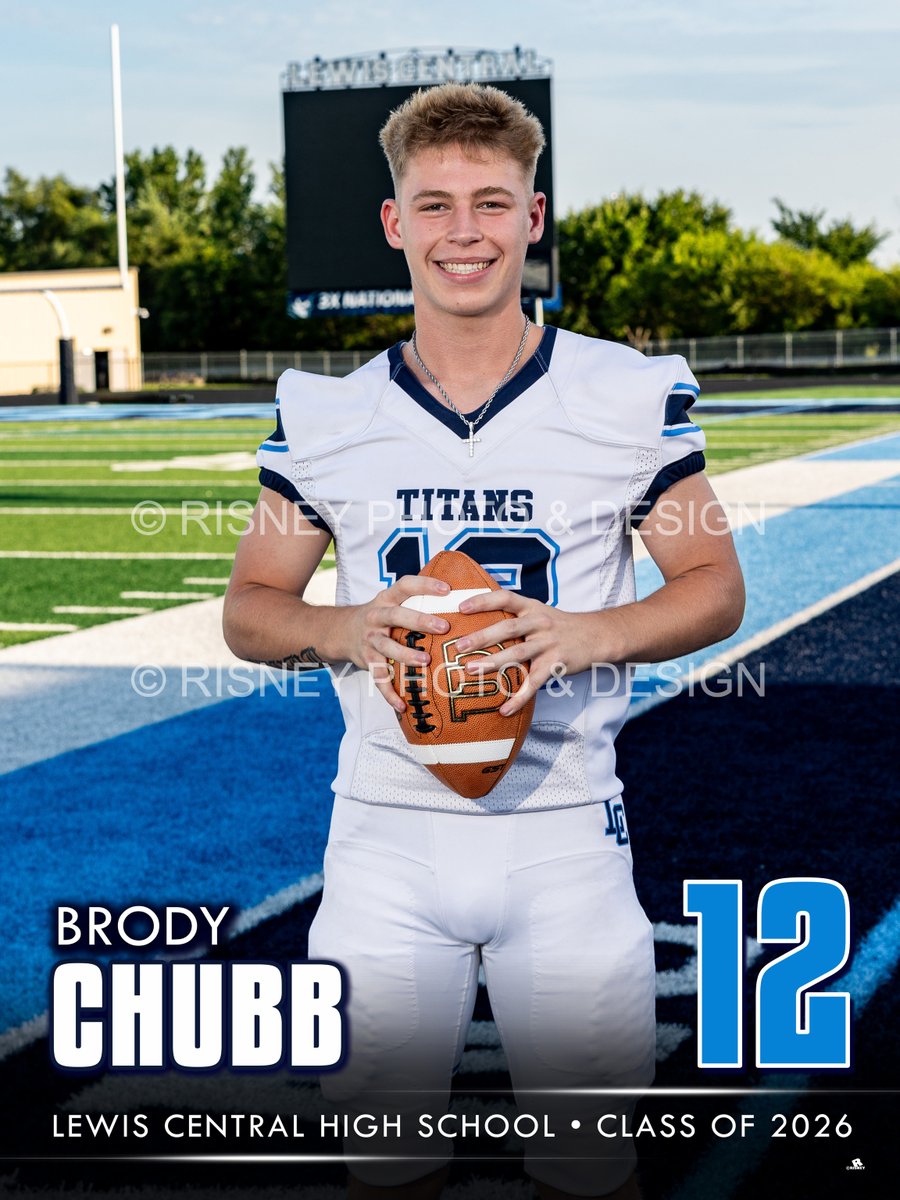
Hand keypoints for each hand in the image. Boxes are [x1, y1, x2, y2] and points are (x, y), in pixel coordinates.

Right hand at [344, 575, 452, 712]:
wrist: (341, 631)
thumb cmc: (381, 617)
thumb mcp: (392, 601)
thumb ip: (417, 600)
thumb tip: (460, 597)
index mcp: (386, 599)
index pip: (405, 585)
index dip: (425, 585)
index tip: (447, 589)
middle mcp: (376, 617)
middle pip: (396, 616)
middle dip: (420, 621)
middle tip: (443, 627)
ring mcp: (370, 639)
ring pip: (387, 648)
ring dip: (406, 655)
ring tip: (426, 662)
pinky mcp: (366, 660)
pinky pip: (378, 678)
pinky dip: (389, 693)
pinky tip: (402, 706)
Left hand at [455, 591, 603, 715]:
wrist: (597, 636)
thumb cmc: (561, 626)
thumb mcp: (541, 612)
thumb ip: (516, 616)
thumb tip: (481, 624)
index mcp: (533, 608)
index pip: (506, 598)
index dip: (483, 600)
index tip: (461, 607)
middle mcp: (540, 623)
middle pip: (508, 627)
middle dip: (482, 637)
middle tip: (459, 646)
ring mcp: (548, 644)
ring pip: (517, 653)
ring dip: (493, 663)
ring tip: (471, 671)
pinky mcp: (556, 664)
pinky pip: (534, 683)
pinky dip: (519, 698)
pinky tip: (504, 710)